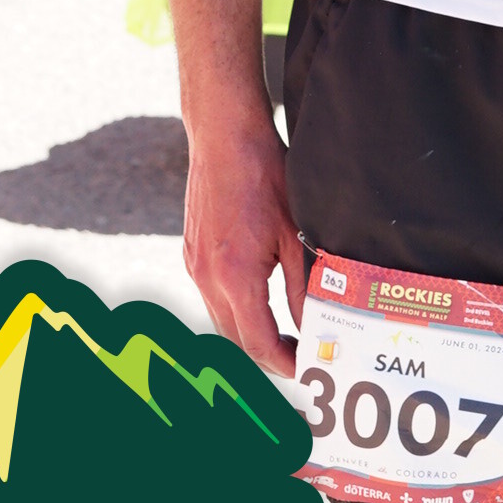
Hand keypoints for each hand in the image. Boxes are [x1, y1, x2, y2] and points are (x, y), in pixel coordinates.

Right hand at [182, 108, 307, 378]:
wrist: (223, 134)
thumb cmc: (264, 174)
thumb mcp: (295, 232)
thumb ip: (301, 286)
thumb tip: (312, 327)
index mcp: (235, 276)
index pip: (258, 344)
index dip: (285, 363)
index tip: (307, 369)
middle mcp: (207, 278)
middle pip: (236, 341)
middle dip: (267, 357)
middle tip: (300, 357)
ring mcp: (193, 266)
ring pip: (221, 322)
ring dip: (249, 335)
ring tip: (284, 334)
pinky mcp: (190, 253)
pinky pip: (211, 297)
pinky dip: (234, 311)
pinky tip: (258, 301)